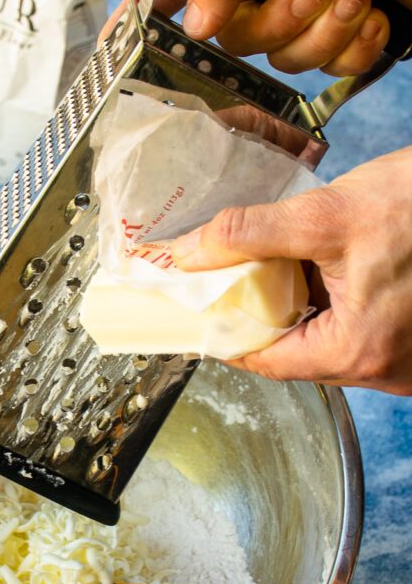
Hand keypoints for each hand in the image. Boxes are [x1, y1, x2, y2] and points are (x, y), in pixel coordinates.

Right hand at [101, 0, 411, 75]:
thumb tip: (194, 28)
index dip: (132, 24)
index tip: (104, 57)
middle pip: (227, 40)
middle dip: (277, 25)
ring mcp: (294, 4)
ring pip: (278, 59)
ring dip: (322, 34)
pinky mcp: (331, 30)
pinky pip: (320, 68)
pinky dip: (351, 46)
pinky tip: (371, 15)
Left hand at [168, 148, 411, 394]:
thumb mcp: (328, 213)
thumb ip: (251, 235)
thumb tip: (192, 252)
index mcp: (357, 351)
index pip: (264, 360)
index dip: (226, 330)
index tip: (202, 307)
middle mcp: (384, 369)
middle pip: (294, 353)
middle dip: (265, 314)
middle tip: (240, 276)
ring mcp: (405, 362)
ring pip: (327, 342)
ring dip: (303, 308)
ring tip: (290, 265)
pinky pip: (359, 333)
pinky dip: (337, 306)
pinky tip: (332, 270)